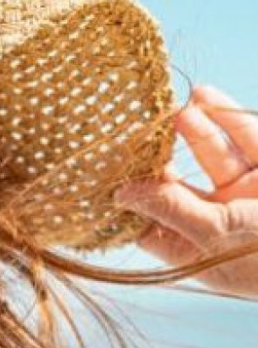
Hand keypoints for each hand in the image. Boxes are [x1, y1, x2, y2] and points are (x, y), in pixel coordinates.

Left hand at [113, 85, 257, 298]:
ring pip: (212, 156)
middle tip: (134, 130)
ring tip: (174, 109)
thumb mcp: (215, 232)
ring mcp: (244, 195)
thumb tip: (120, 193)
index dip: (128, 197)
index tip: (104, 169)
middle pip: (177, 183)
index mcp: (194, 250)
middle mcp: (216, 222)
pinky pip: (246, 140)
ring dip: (194, 130)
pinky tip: (205, 97)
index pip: (148, 222)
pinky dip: (227, 119)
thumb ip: (169, 208)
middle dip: (158, 155)